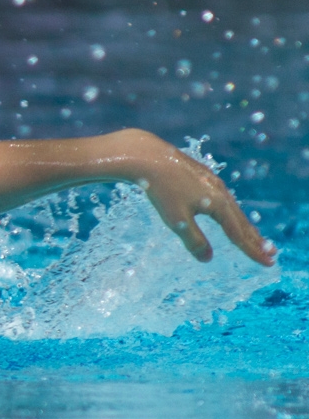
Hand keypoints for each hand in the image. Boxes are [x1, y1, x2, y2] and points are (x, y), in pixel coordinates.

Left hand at [130, 132, 274, 265]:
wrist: (147, 156)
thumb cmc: (161, 189)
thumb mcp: (176, 220)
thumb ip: (193, 240)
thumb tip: (208, 259)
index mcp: (218, 203)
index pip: (239, 233)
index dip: (253, 250)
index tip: (268, 263)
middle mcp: (220, 191)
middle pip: (241, 221)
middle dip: (255, 239)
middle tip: (271, 254)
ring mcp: (212, 181)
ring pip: (233, 208)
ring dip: (245, 225)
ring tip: (254, 237)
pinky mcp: (201, 175)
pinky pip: (223, 198)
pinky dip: (231, 212)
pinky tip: (227, 212)